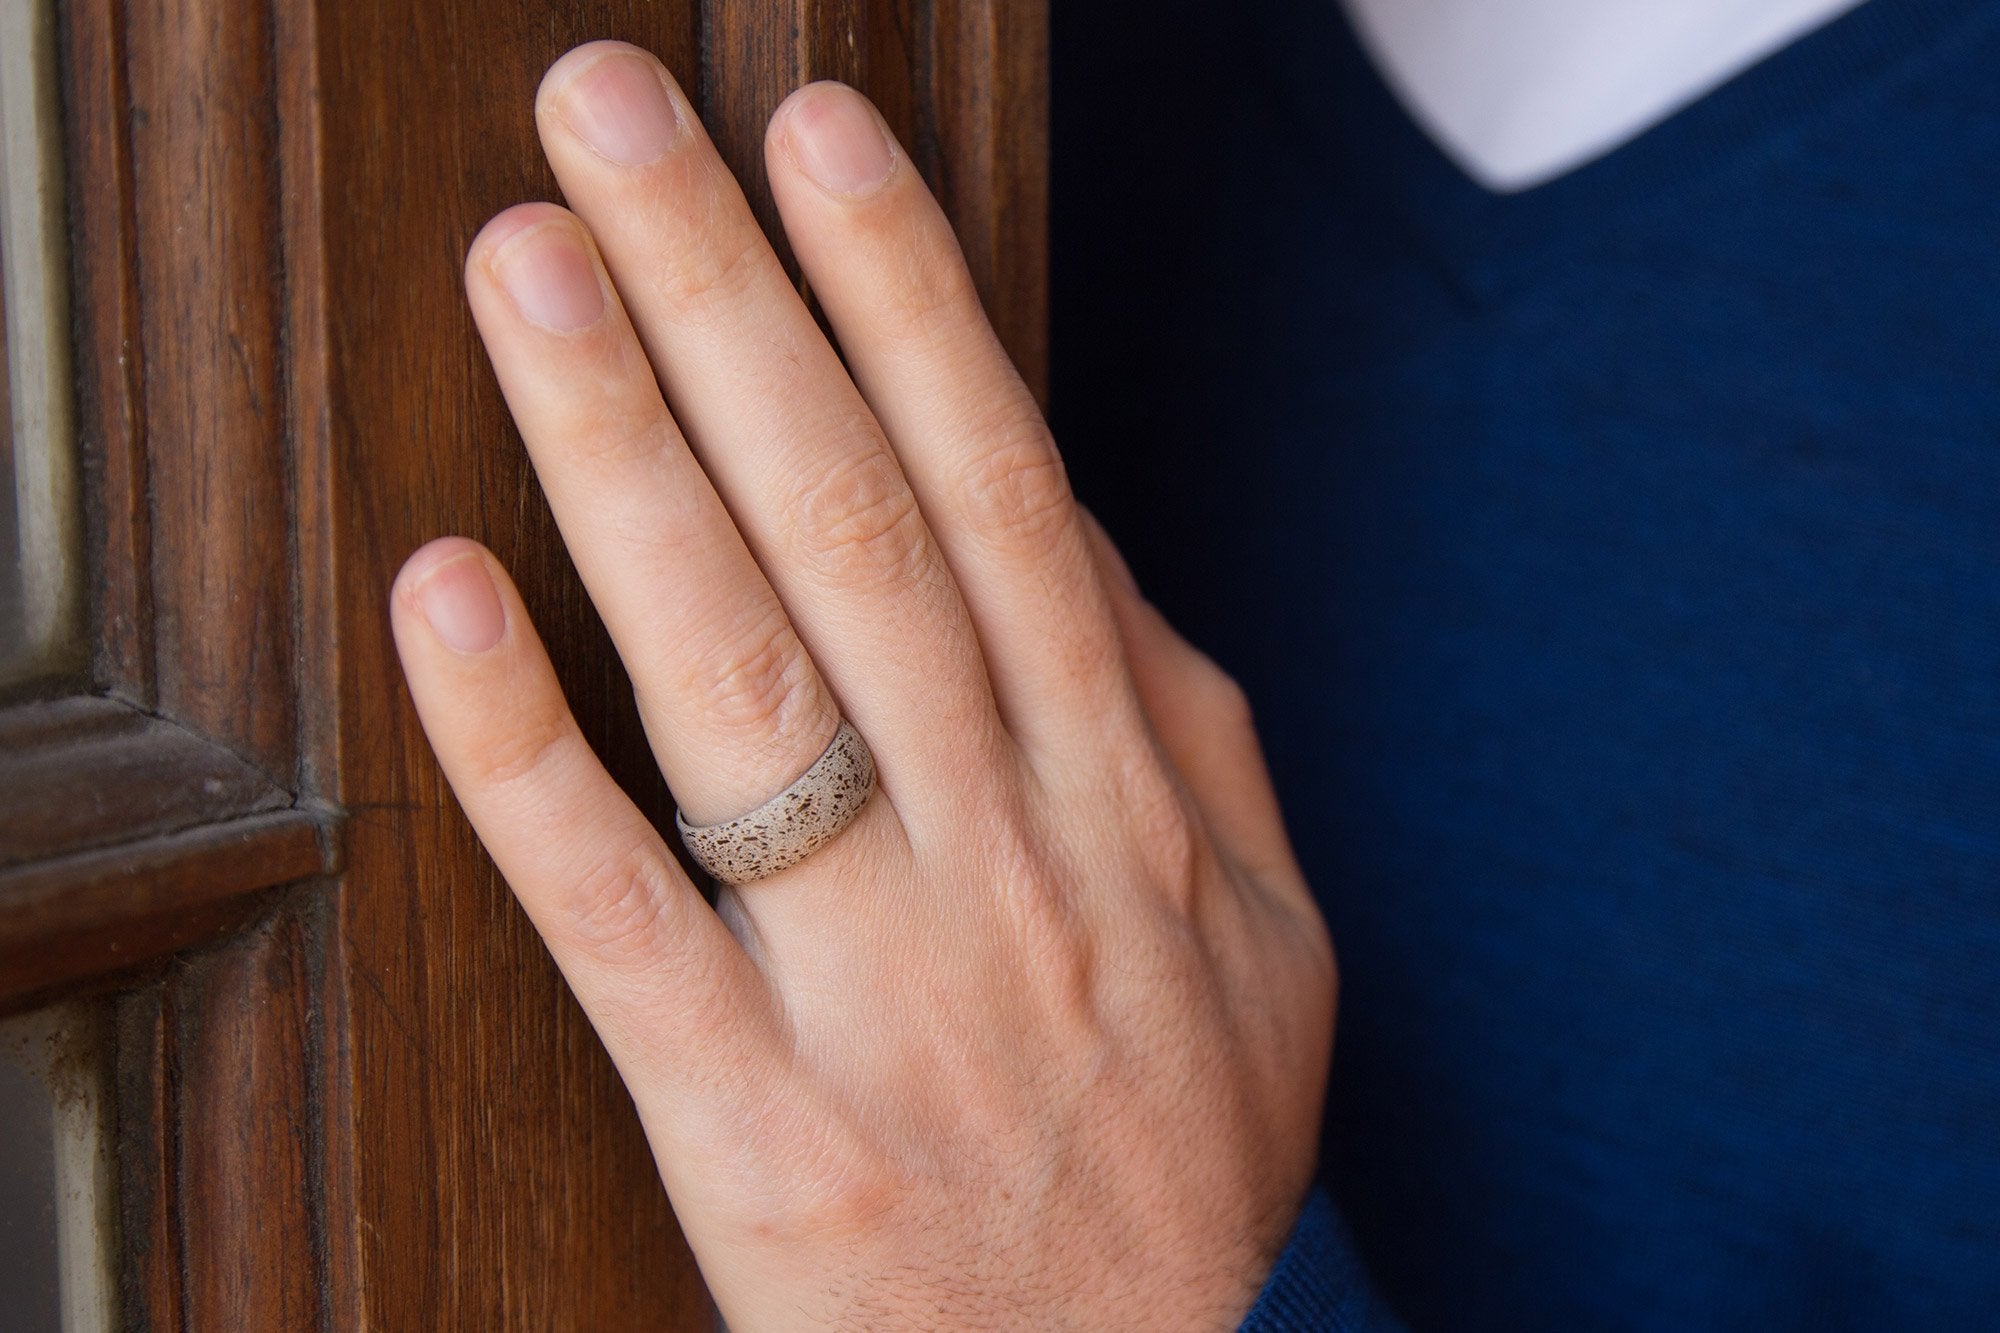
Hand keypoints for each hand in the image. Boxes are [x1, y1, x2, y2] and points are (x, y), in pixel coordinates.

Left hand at [391, 41, 1334, 1329]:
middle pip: (855, 529)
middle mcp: (1001, 851)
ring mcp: (873, 981)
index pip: (1007, 491)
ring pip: (739, 679)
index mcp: (1119, 794)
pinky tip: (445, 594)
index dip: (912, 300)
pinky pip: (621, 917)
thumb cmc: (1183, 1157)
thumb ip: (1180, 716)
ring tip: (528, 269)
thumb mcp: (1268, 931)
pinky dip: (526, 753)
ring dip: (626, 458)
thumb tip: (1080, 532)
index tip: (821, 139)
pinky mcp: (748, 1113)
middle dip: (734, 301)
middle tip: (620, 120)